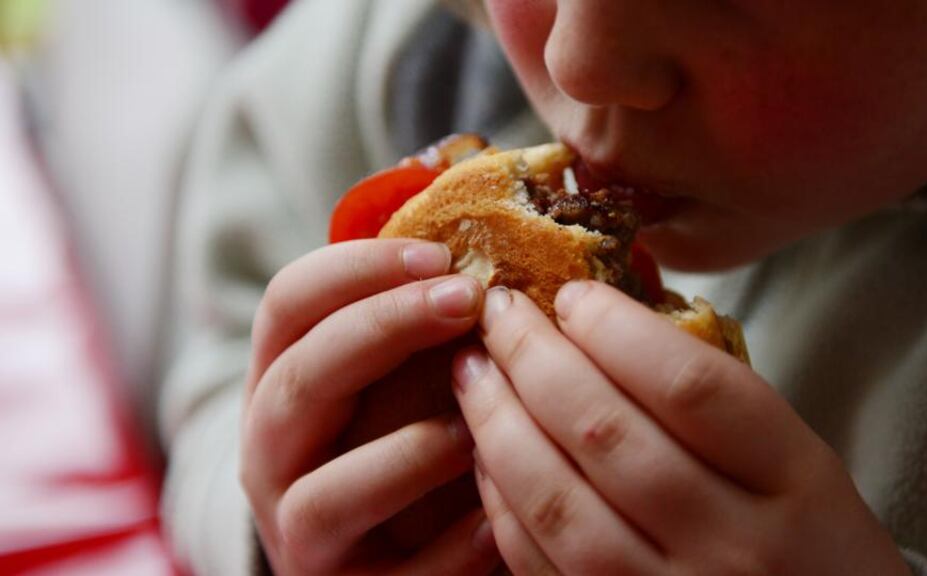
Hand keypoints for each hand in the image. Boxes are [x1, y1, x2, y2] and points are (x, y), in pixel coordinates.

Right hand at [241, 239, 498, 574]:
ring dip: (407, 454)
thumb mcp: (385, 369)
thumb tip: (459, 214)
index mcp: (279, 380)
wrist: (363, 549)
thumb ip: (411, 310)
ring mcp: (299, 529)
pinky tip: (497, 517)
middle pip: (300, 382)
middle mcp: (271, 452)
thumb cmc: (390, 433)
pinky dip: (448, 550)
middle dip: (383, 329)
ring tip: (478, 426)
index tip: (439, 253)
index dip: (356, 270)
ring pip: (325, 496)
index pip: (288, 305)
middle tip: (467, 298)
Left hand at [452, 281, 911, 575]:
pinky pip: (538, 563)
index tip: (572, 295)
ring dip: (498, 424)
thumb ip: (714, 400)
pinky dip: (501, 501)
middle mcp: (733, 545)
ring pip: (558, 501)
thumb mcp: (796, 462)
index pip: (688, 386)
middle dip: (534, 358)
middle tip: (500, 313)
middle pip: (607, 433)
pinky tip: (485, 452)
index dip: (615, 328)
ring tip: (472, 372)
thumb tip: (602, 318)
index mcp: (793, 482)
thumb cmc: (809, 543)